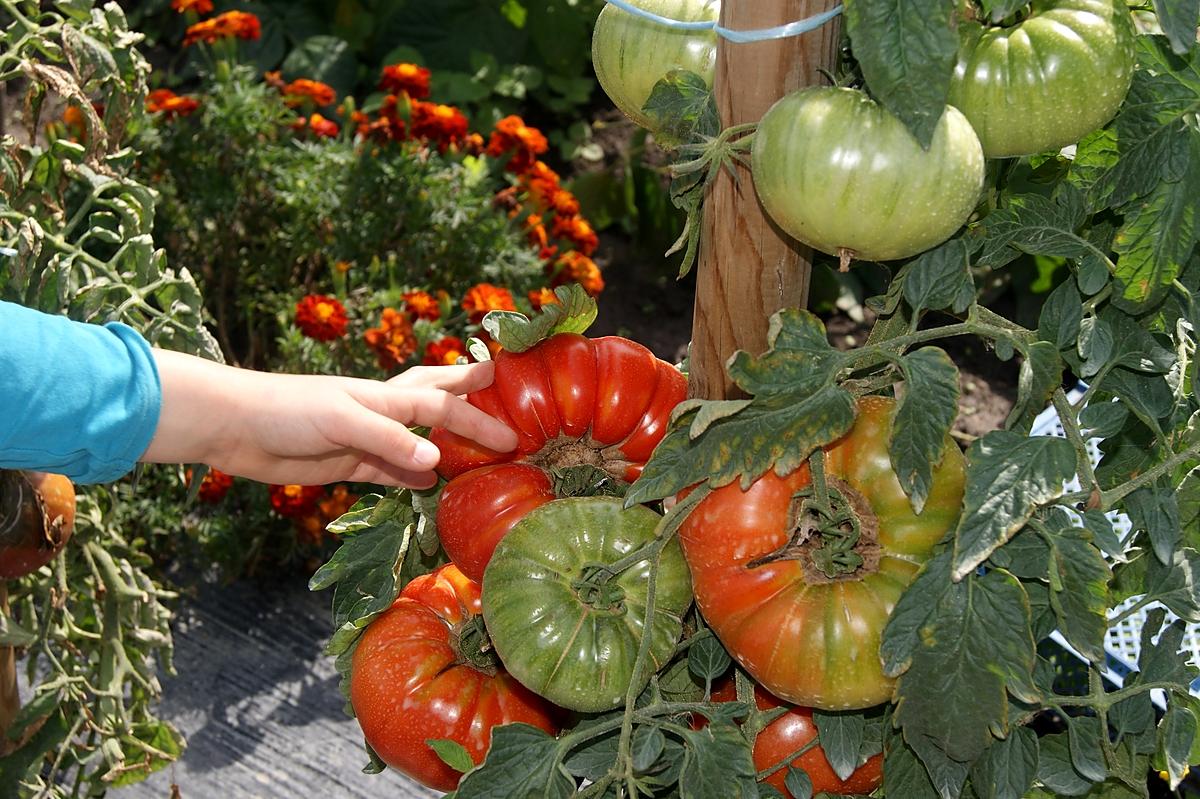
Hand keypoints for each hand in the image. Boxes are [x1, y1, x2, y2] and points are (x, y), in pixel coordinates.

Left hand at [142, 351, 517, 487]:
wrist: (235, 425)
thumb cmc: (287, 410)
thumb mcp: (340, 420)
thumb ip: (388, 441)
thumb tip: (438, 462)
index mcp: (384, 395)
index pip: (444, 402)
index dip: (479, 415)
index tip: (514, 429)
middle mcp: (383, 413)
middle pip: (436, 401)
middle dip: (470, 399)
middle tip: (504, 397)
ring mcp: (368, 440)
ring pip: (420, 440)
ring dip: (450, 443)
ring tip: (482, 449)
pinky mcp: (350, 465)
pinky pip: (393, 473)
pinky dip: (416, 478)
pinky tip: (433, 485)